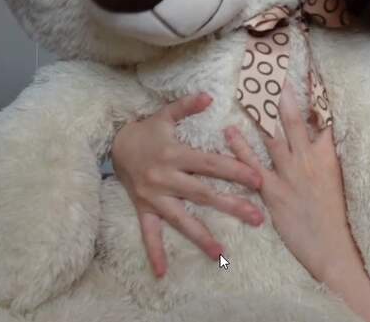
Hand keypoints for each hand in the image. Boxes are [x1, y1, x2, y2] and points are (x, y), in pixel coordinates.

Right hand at [111, 93, 263, 277]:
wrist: (112, 144)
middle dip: (231, 206)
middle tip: (257, 217)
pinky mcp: (144, 209)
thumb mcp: (164, 114)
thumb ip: (186, 106)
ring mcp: (154, 197)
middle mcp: (166, 179)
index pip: (210, 164)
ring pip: (181, 220)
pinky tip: (162, 273)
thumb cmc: (146, 130)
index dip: (234, 171)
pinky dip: (154, 252)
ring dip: (201, 237)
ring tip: (221, 254)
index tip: (258, 178)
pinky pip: (149, 234)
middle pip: (203, 195)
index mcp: (175, 155)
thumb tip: (210, 96)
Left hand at [225, 83, 363, 283]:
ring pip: (272, 136)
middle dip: (283, 95)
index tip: (309, 74)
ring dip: (259, 114)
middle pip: (294, 120)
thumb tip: (321, 136)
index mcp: (328, 155)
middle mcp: (308, 159)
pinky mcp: (272, 191)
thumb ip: (327, 157)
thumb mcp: (337, 181)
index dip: (316, 95)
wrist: (331, 247)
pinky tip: (229, 131)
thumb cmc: (337, 217)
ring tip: (248, 92)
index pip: (322, 117)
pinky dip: (240, 147)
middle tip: (273, 73)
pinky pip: (253, 164)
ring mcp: (289, 173)